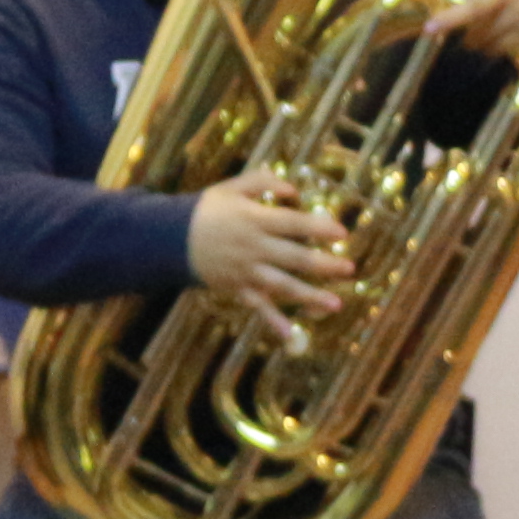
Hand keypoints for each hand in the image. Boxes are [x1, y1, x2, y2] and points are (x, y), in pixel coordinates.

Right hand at [184, 171, 351, 326]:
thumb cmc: (206, 209)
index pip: (292, 223)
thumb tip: (294, 191)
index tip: (342, 232)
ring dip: (310, 295)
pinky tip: (290, 335)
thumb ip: (263, 183)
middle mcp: (253, 247)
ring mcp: (245, 270)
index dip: (318, 227)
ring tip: (335, 304)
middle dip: (324, 264)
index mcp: (253, 219)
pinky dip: (272, 321)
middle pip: (294, 257)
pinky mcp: (237, 287)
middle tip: (349, 268)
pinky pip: (257, 306)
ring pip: (282, 285)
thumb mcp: (231, 188)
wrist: (169, 239)